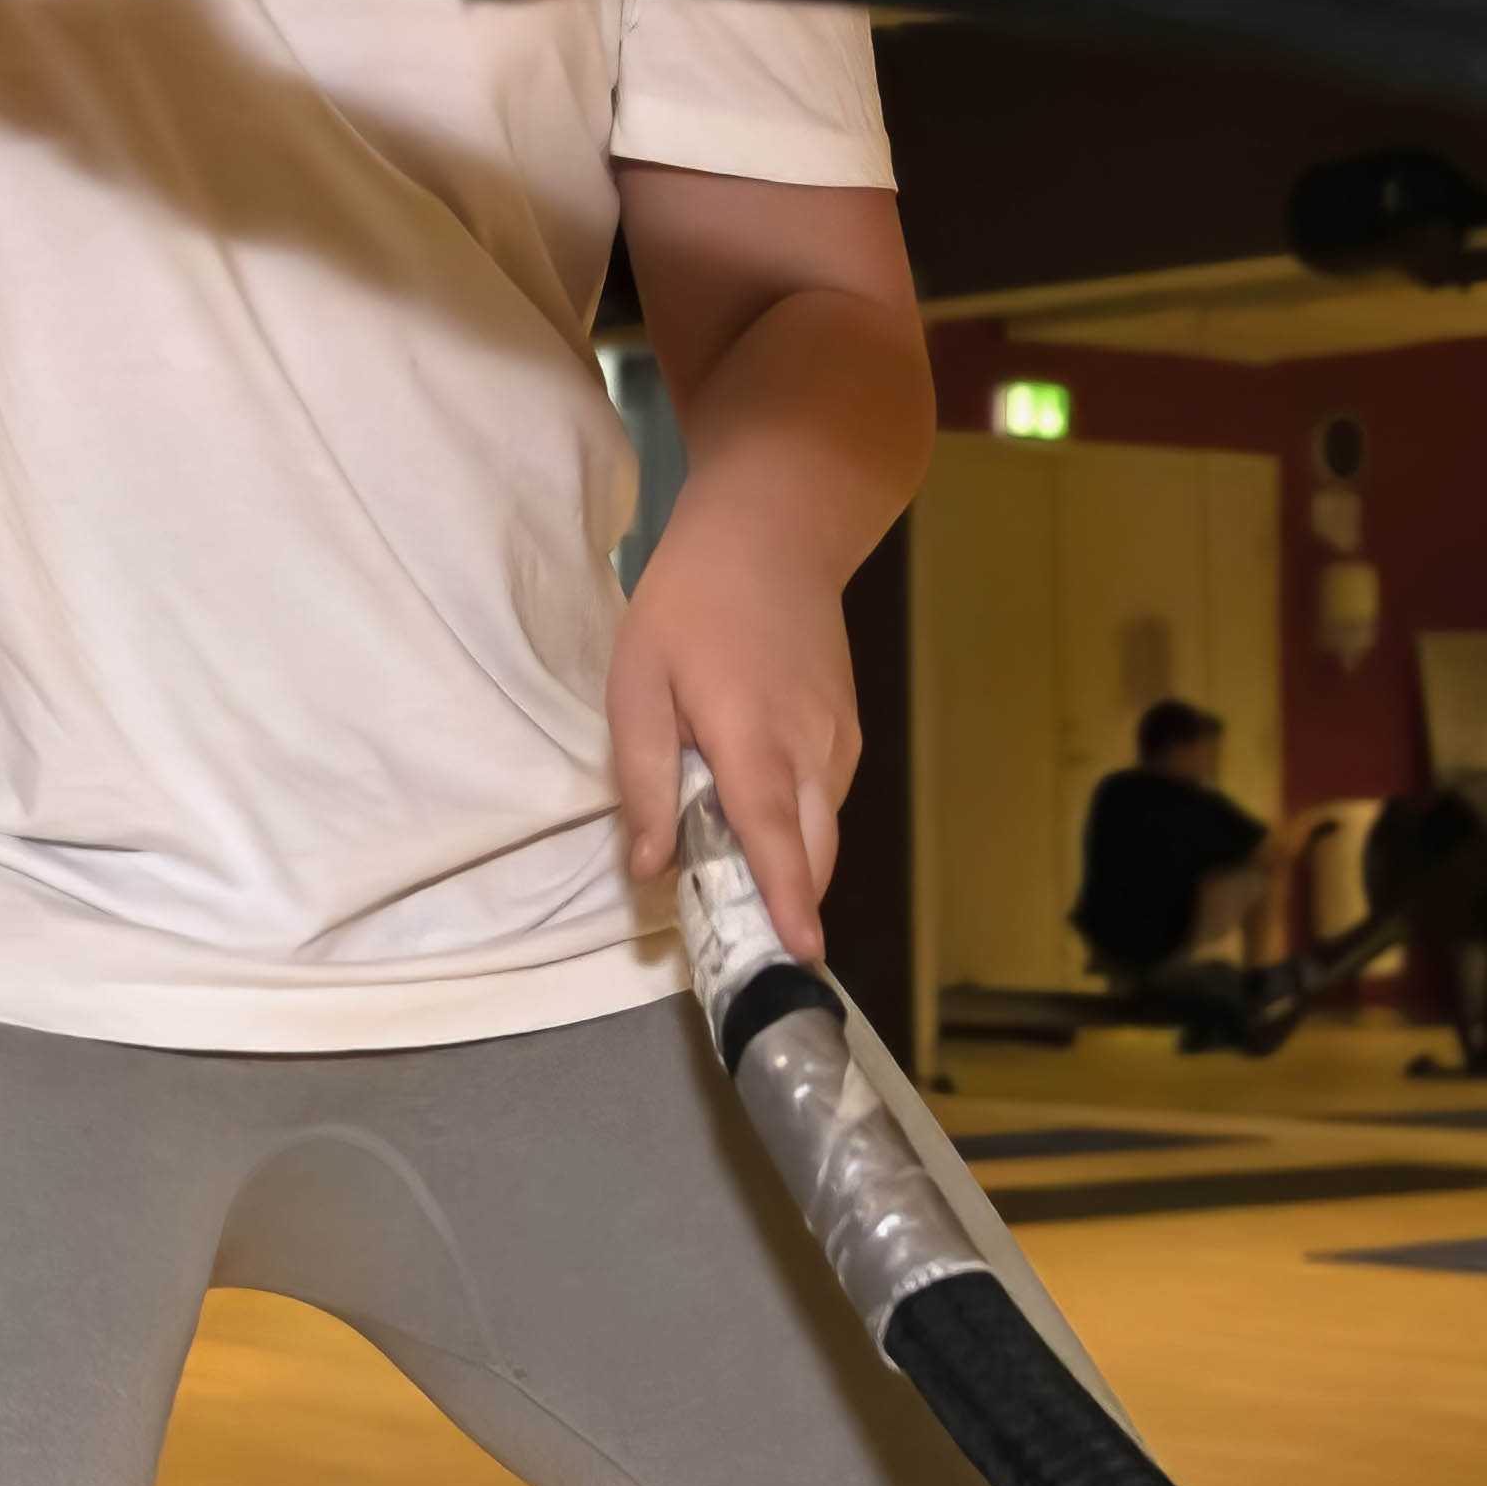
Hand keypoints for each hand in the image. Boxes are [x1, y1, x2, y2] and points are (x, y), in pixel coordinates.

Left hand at [607, 512, 859, 966]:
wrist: (773, 532)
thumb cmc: (691, 601)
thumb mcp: (638, 681)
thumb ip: (644, 778)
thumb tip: (651, 868)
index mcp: (753, 736)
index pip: (774, 836)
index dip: (787, 899)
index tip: (800, 953)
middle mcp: (813, 746)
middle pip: (812, 852)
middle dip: (783, 904)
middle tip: (734, 940)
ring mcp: (840, 738)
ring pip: (821, 830)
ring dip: (787, 863)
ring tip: (730, 873)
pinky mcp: (848, 729)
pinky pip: (824, 799)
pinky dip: (795, 825)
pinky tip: (750, 810)